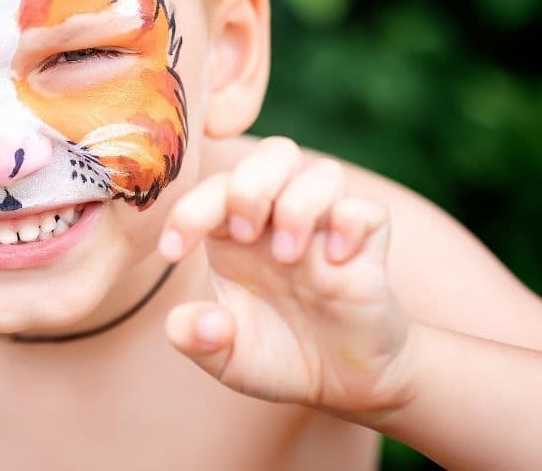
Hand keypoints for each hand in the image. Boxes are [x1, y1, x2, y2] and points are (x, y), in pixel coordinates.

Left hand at [159, 136, 413, 417]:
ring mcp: (328, 230)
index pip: (214, 189)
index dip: (187, 209)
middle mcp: (282, 219)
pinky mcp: (369, 251)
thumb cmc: (277, 354)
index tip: (172, 251)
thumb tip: (189, 324)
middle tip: (244, 236)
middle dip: (251, 185)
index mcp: (236, 231)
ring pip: (324, 172)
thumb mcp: (226, 358)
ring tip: (287, 255)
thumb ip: (197, 339)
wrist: (343, 387)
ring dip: (299, 205)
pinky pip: (368, 210)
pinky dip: (349, 225)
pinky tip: (335, 262)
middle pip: (274, 154)